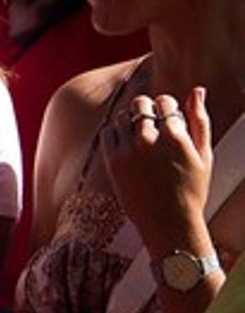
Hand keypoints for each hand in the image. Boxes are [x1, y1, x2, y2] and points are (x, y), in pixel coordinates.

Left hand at [102, 86, 214, 264]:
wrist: (169, 222)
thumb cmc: (191, 189)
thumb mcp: (204, 155)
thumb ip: (199, 119)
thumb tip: (198, 90)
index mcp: (175, 137)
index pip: (164, 101)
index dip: (167, 108)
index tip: (169, 121)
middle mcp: (149, 140)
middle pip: (140, 103)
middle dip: (147, 110)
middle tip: (155, 128)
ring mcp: (128, 150)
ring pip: (122, 116)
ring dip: (131, 122)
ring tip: (143, 141)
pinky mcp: (112, 160)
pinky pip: (108, 131)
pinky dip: (116, 134)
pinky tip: (129, 147)